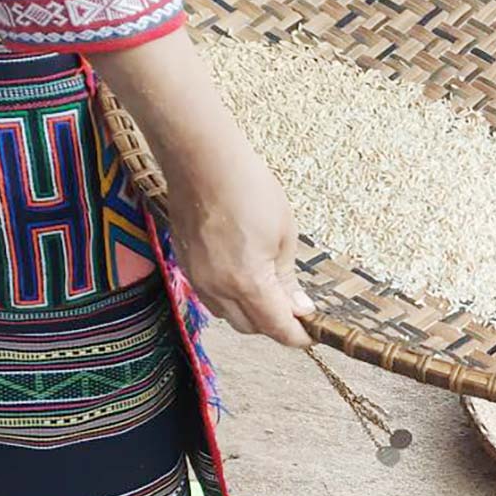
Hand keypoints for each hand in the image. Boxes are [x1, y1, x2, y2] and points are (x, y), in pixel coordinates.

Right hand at [88, 28, 314, 348]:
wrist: (202, 160)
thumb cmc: (250, 190)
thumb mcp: (283, 235)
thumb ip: (288, 279)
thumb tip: (299, 308)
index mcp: (248, 282)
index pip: (275, 327)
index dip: (296, 335)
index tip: (311, 333)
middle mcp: (217, 288)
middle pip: (250, 327)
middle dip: (274, 324)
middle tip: (294, 307)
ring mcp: (196, 278)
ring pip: (227, 315)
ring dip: (250, 312)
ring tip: (270, 290)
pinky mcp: (185, 265)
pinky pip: (210, 297)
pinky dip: (229, 298)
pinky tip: (243, 277)